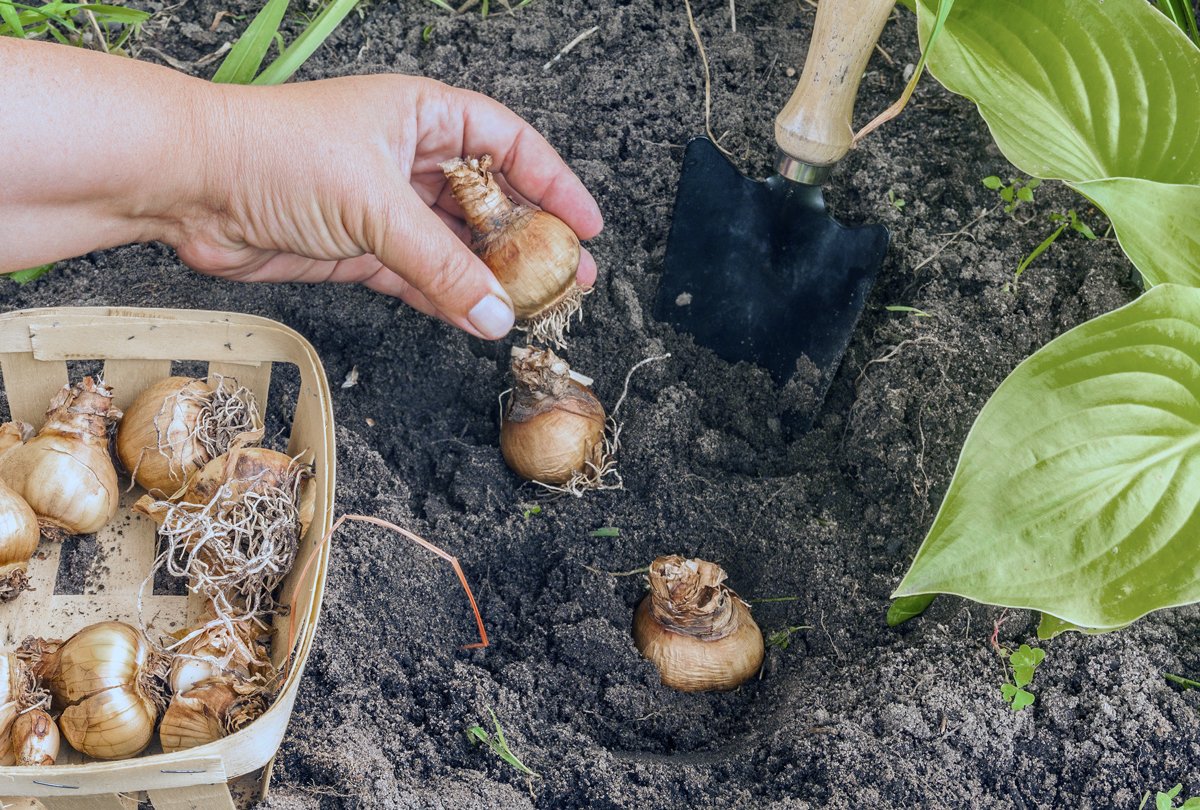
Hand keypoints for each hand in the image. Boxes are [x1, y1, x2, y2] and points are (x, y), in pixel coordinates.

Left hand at [174, 75, 602, 339]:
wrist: (190, 185)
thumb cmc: (274, 153)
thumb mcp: (375, 204)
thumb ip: (441, 264)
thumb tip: (496, 311)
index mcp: (422, 115)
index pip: (509, 144)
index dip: (553, 183)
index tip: (586, 224)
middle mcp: (408, 157)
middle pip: (487, 200)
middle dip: (529, 241)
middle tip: (568, 277)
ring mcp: (384, 206)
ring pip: (454, 246)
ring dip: (489, 278)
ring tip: (532, 308)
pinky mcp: (359, 249)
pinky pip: (418, 278)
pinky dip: (446, 299)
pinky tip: (476, 319)